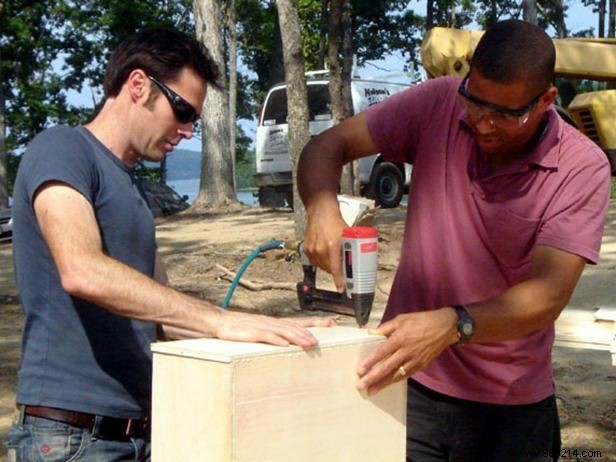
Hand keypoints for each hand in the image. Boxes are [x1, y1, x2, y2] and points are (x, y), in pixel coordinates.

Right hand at [215, 311, 336, 347]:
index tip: (331, 322)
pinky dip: (277, 339)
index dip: (316, 322)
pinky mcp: (252, 332)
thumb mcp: (262, 332)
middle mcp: (273, 323)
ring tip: (310, 343)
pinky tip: (285, 344)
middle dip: (311, 331)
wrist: (222, 322)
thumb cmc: (241, 328)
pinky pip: (266, 336)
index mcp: (276, 323)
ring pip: (284, 331)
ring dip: (298, 337)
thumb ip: (276, 336)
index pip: (300, 321)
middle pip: (296, 326)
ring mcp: (263, 326)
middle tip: (326, 336)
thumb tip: (291, 344)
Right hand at [303, 203, 346, 291]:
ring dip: (329, 266)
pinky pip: (316, 262)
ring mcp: (312, 250)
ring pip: (323, 267)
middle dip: (337, 270)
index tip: (342, 289)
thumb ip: (349, 249)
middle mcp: (321, 249)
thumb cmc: (334, 221)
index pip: (336, 268)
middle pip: (330, 269)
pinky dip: (322, 261)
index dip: (339, 281)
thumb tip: (355, 262)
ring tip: (334, 256)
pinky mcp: (307, 250)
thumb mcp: (347, 235)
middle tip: (343, 267)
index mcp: (332, 245)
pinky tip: (326, 254)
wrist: (321, 212)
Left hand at [356, 308, 458, 394]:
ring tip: (372, 391)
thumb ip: (385, 327)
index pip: (381, 352)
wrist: (445, 327)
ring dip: (383, 384)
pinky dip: (396, 380)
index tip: (360, 371)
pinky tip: (388, 385)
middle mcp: (406, 351)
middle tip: (361, 386)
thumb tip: (371, 333)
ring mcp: (414, 360)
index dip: (370, 362)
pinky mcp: (421, 365)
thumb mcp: (402, 318)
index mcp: (400, 338)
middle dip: (373, 378)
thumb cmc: (422, 320)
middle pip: (387, 367)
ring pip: (396, 375)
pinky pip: (406, 374)